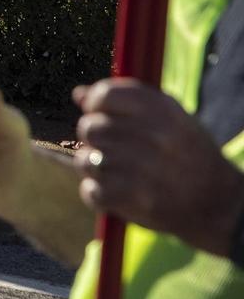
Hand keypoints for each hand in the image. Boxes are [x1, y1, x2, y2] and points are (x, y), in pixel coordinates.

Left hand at [73, 77, 243, 256]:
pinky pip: (90, 191)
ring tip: (115, 171)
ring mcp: (144, 170)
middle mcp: (154, 137)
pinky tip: (115, 191)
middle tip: (112, 148)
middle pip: (89, 128)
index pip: (105, 95)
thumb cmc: (188, 154)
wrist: (220, 204)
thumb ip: (125, 101)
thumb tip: (79, 95)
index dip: (95, 104)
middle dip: (94, 138)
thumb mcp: (170, 118)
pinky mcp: (136, 201)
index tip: (100, 113)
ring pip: (86, 160)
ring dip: (94, 168)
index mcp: (163, 111)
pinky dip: (97, 193)